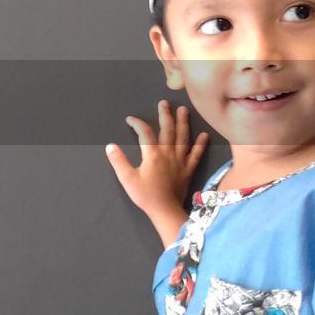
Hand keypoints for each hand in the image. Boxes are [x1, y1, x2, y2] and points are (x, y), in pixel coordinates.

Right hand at [105, 100, 208, 221]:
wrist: (165, 211)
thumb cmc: (146, 196)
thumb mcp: (127, 179)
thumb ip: (118, 161)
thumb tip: (110, 146)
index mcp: (152, 154)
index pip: (145, 132)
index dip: (137, 123)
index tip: (130, 119)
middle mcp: (168, 153)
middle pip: (167, 129)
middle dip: (165, 115)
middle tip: (164, 103)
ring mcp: (180, 161)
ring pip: (183, 137)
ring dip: (183, 122)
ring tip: (184, 110)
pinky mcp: (188, 170)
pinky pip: (196, 155)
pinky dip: (200, 145)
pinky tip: (204, 135)